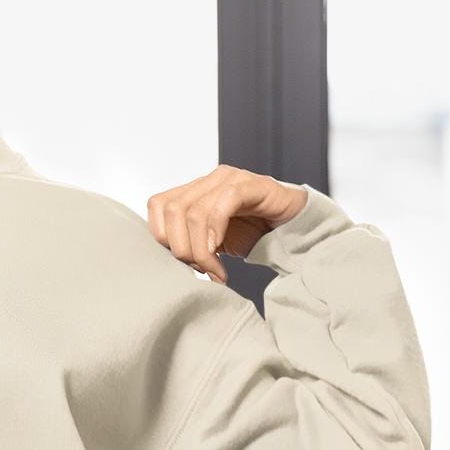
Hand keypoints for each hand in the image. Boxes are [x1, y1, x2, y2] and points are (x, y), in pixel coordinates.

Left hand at [146, 167, 307, 283]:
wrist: (292, 229)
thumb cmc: (251, 235)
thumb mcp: (210, 243)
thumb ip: (187, 243)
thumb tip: (162, 263)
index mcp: (194, 191)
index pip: (157, 205)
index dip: (160, 236)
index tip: (177, 263)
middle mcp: (209, 180)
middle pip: (172, 210)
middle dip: (181, 248)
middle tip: (198, 271)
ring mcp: (231, 179)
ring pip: (195, 211)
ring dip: (200, 250)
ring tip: (213, 271)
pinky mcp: (254, 184)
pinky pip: (225, 203)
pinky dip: (217, 233)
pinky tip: (221, 256)